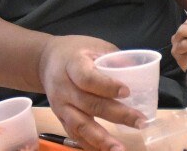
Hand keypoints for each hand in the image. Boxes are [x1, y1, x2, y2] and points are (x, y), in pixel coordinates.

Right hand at [39, 35, 144, 150]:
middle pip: (89, 104)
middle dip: (117, 115)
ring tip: (119, 149)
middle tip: (140, 122)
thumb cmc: (75, 51)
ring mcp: (60, 105)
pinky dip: (89, 145)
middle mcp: (63, 87)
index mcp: (72, 65)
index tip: (127, 92)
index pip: (88, 78)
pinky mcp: (60, 118)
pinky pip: (74, 134)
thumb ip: (114, 58)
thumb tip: (137, 70)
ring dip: (101, 140)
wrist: (46, 60)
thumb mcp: (95, 45)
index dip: (107, 86)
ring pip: (79, 125)